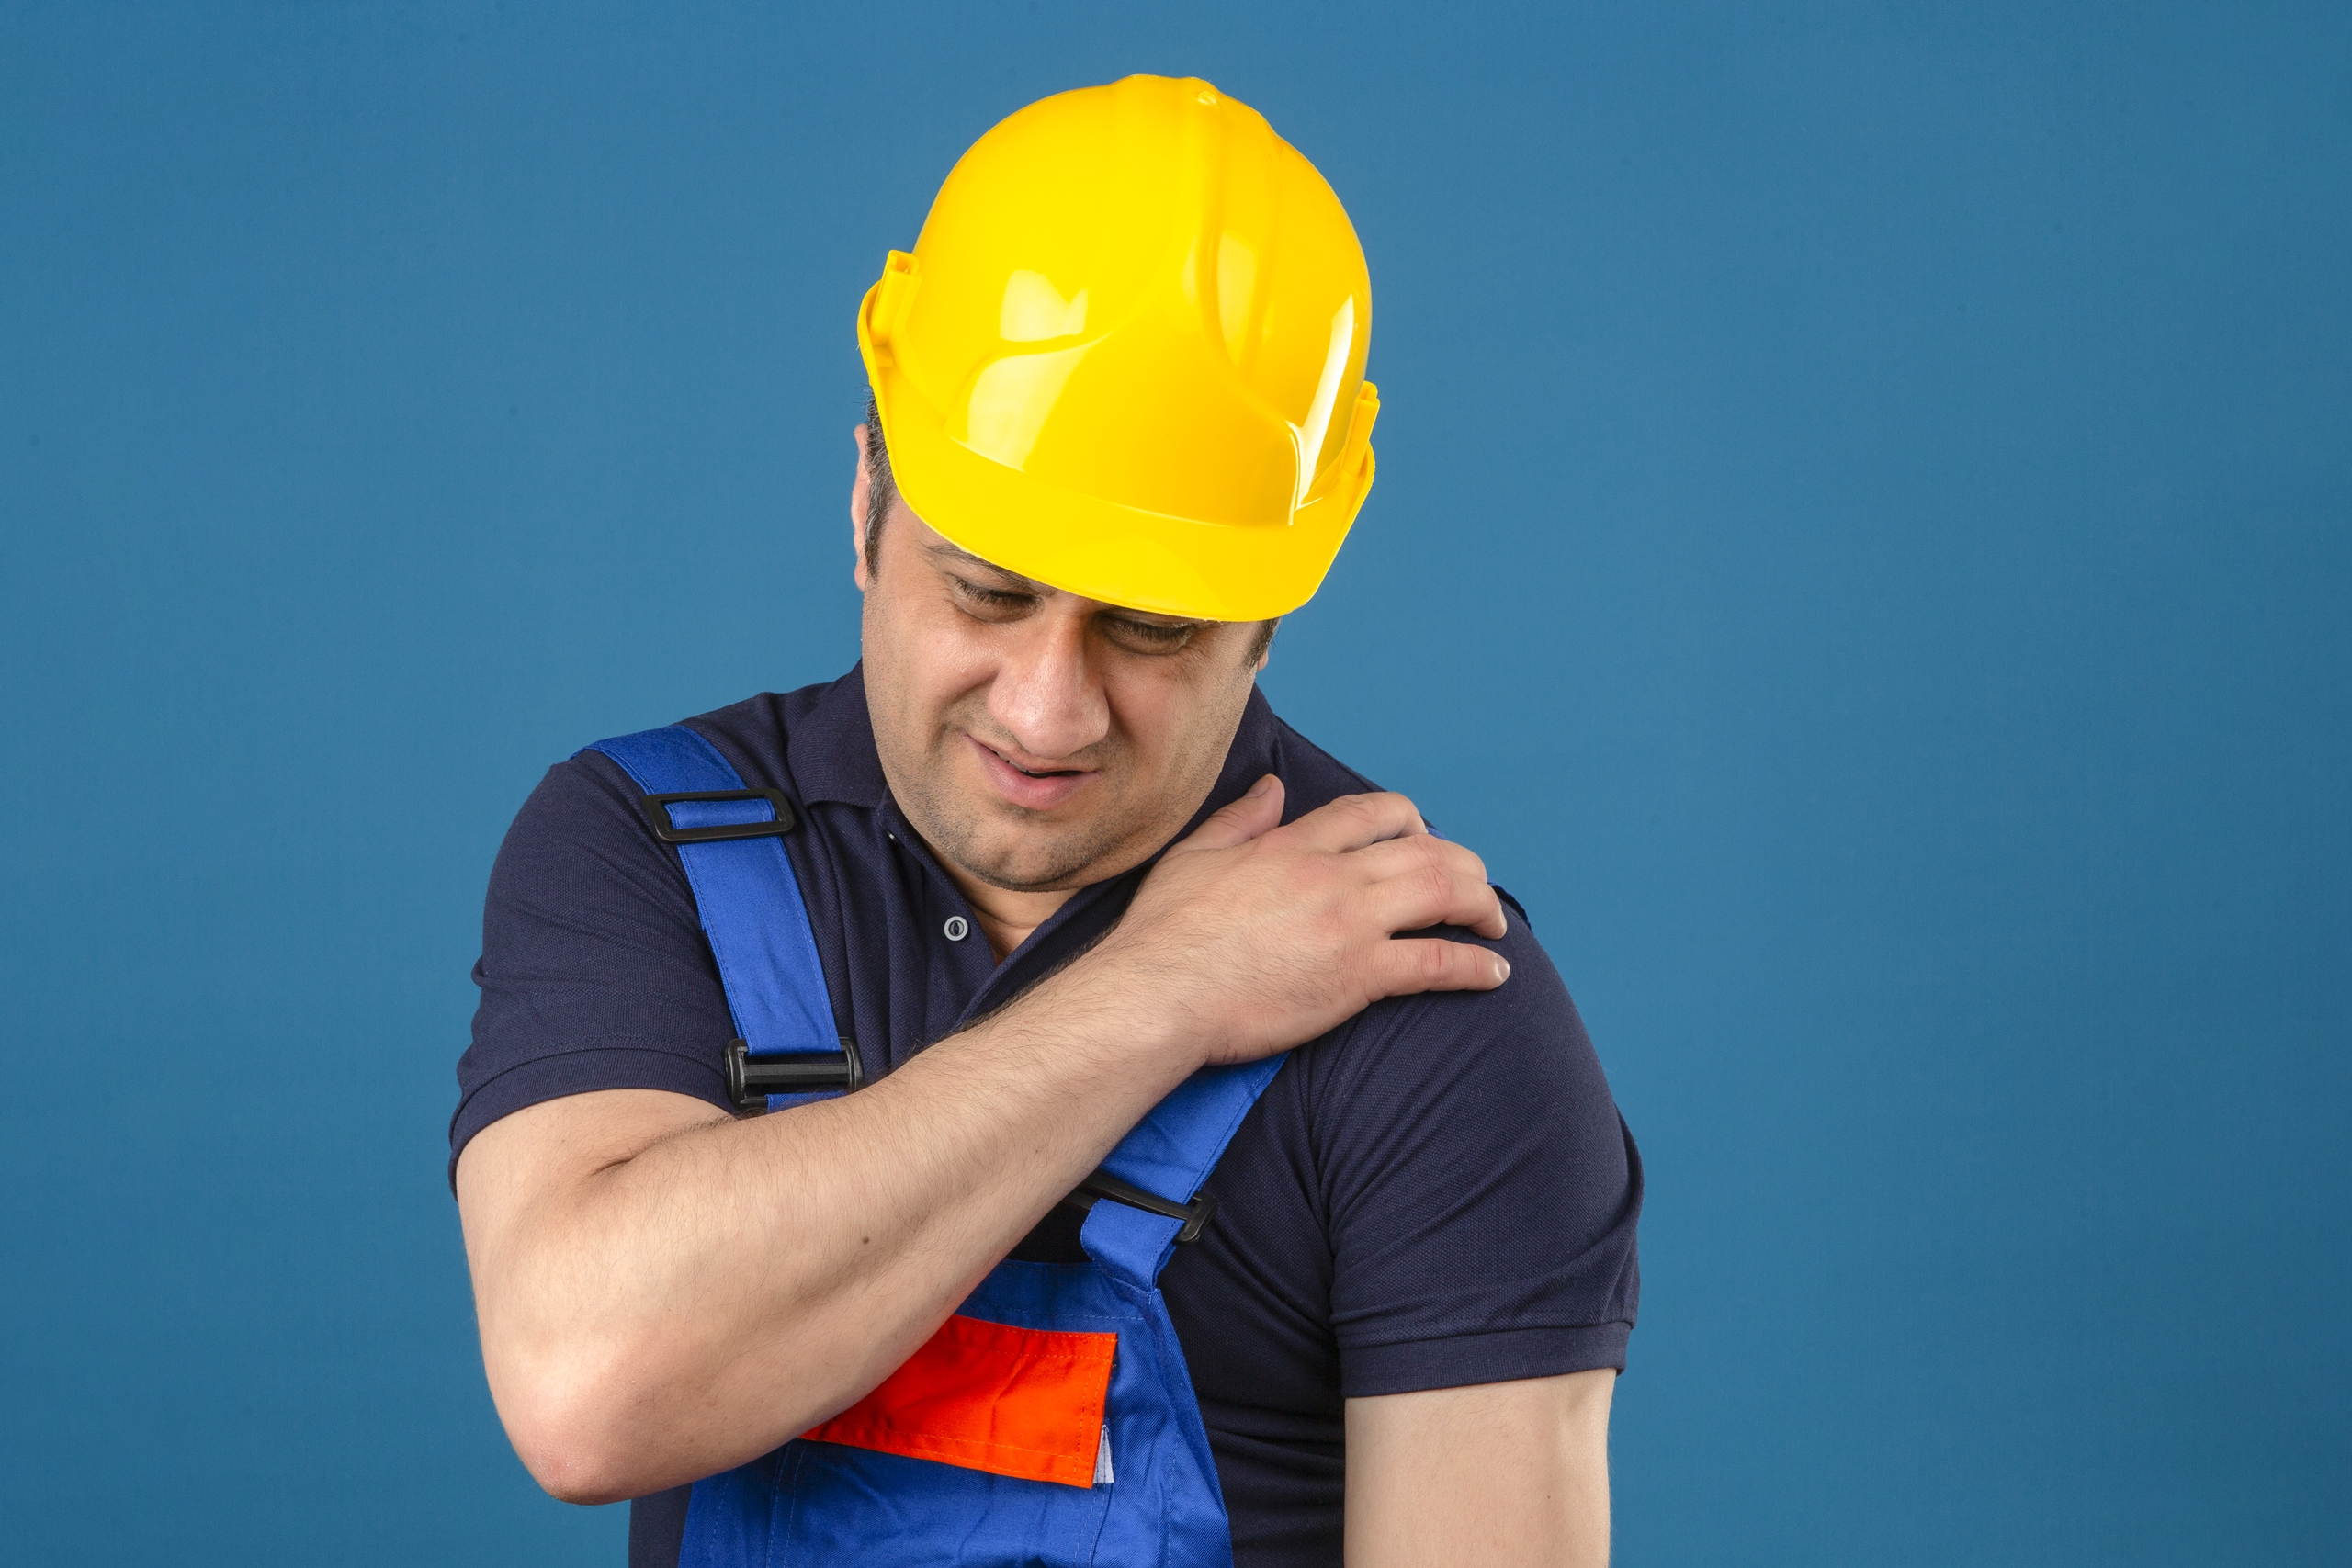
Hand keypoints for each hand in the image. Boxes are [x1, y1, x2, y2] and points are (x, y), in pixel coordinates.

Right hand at [1086, 777, 1509, 1068]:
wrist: (1159, 994)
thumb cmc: (1164, 934)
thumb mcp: (1195, 856)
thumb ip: (1241, 819)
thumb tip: (1274, 786)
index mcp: (1293, 845)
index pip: (1372, 813)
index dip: (1409, 821)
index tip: (1422, 839)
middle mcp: (1331, 875)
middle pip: (1424, 849)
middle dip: (1462, 864)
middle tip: (1474, 887)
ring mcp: (1350, 923)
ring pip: (1442, 893)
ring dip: (1480, 905)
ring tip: (1494, 923)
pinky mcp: (1359, 976)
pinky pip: (1437, 962)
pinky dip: (1475, 966)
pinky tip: (1494, 974)